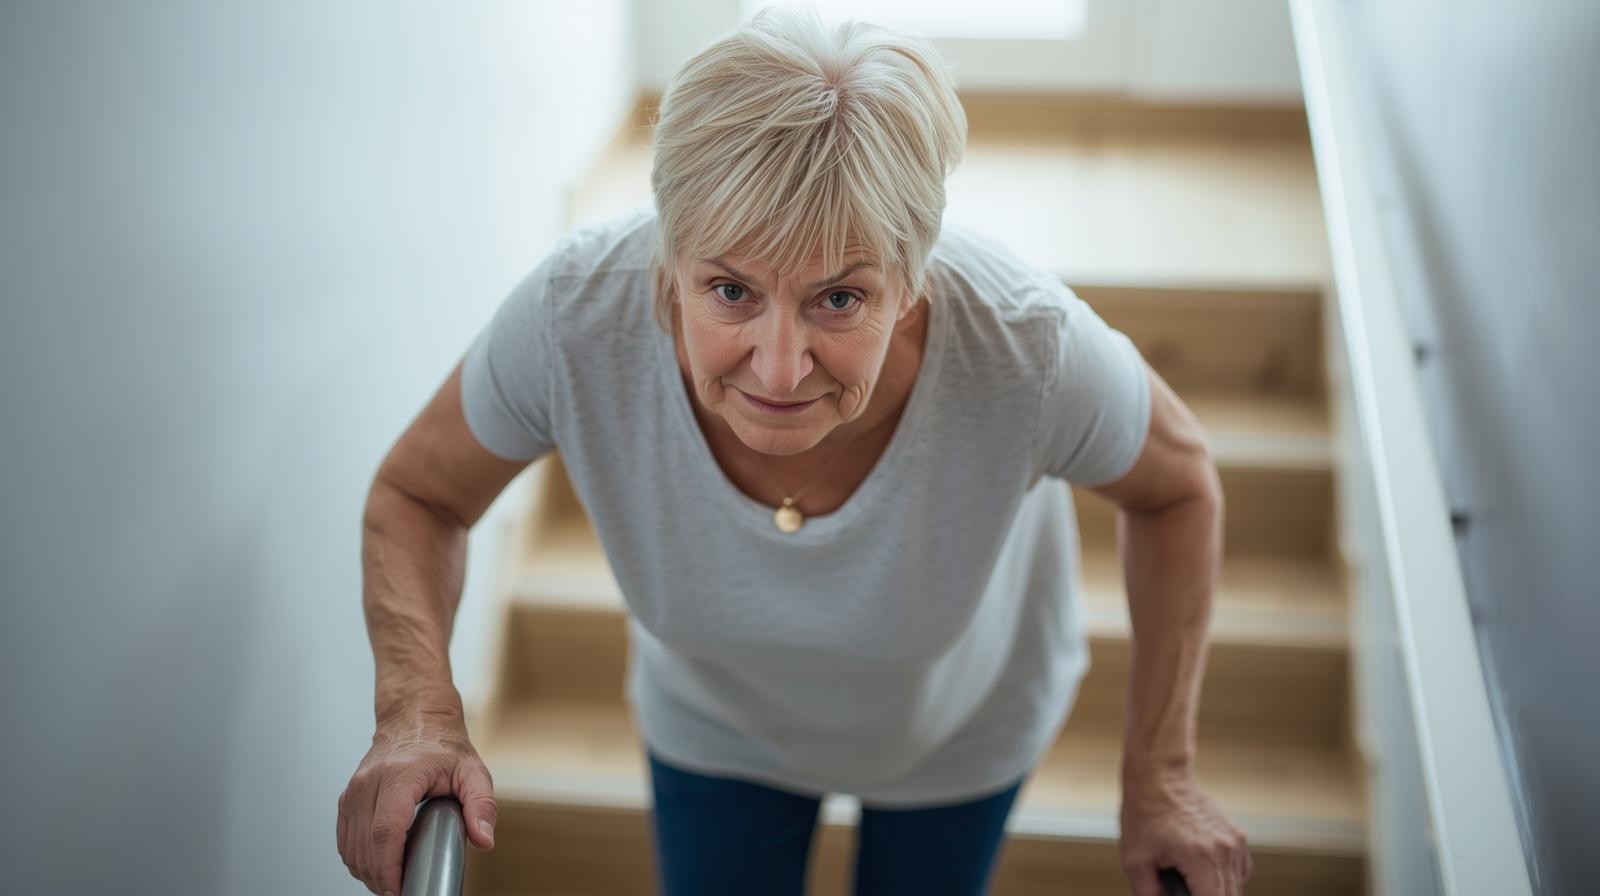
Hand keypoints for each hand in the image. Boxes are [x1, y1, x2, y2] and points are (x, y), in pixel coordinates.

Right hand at [336, 708, 497, 895]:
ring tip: (393, 883)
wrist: (415, 718)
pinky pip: (345, 839)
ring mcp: (354, 790)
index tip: (400, 889)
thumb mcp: (473, 771)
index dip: (390, 868)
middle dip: (381, 878)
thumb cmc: (443, 745)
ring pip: (351, 847)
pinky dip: (358, 859)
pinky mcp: (347, 798)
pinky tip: (377, 867)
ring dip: (368, 872)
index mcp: (400, 775)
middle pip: (366, 846)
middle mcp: (370, 782)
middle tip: (401, 892)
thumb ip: (481, 805)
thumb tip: (484, 838)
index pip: (385, 832)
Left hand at [1118, 770, 1251, 895]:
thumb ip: (1148, 893)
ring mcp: (1235, 842)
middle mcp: (1225, 850)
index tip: (1184, 895)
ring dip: (1218, 892)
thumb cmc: (1144, 815)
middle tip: (1183, 888)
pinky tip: (1205, 875)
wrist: (1159, 778)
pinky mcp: (1238, 836)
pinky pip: (1241, 871)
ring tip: (1191, 882)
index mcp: (1201, 858)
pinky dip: (1226, 880)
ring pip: (1237, 887)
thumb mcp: (1135, 860)